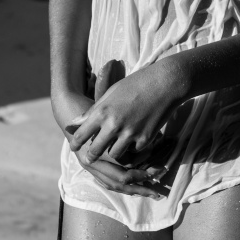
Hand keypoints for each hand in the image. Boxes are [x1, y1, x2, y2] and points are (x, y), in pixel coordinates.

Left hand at [66, 59, 182, 166]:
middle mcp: (114, 125)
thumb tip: (74, 123)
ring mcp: (130, 134)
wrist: (165, 83)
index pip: (81, 134)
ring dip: (115, 150)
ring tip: (117, 143)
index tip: (74, 147)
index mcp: (103, 111)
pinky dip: (134, 145)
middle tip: (91, 157)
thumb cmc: (136, 84)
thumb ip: (93, 110)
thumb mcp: (111, 93)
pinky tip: (137, 135)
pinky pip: (134, 150)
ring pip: (115, 154)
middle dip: (92, 155)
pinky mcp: (145, 139)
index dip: (76, 143)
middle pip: (95, 150)